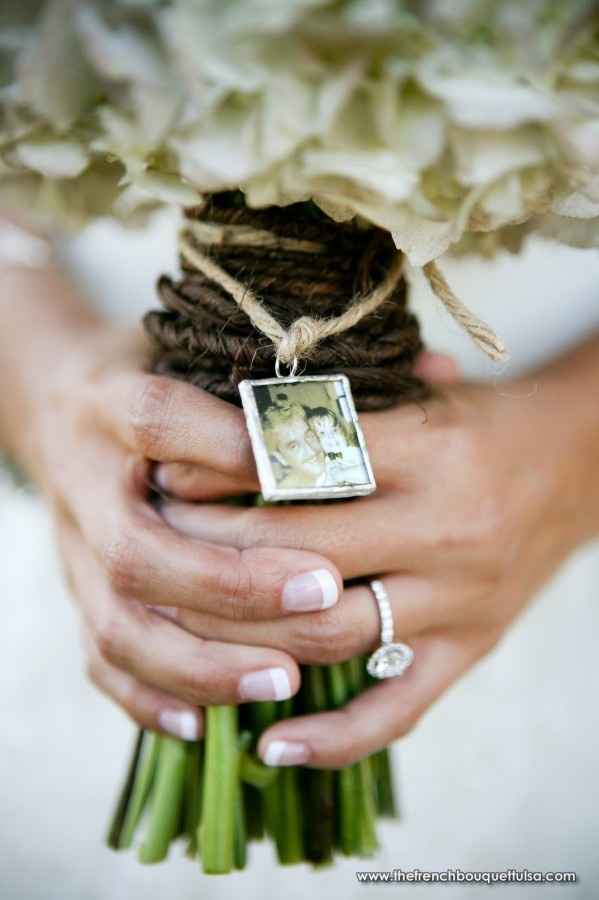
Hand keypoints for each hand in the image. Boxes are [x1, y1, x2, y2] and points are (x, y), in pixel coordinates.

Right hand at [31, 325, 346, 739]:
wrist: (55, 403)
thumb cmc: (155, 374)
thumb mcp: (210, 350)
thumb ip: (300, 369)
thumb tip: (439, 369)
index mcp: (115, 405)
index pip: (163, 423)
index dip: (234, 450)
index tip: (311, 471)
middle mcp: (86, 485)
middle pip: (142, 552)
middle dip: (234, 583)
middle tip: (326, 592)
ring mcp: (73, 553)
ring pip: (124, 627)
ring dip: (204, 661)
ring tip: (286, 677)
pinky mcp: (74, 596)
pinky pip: (102, 663)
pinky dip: (151, 699)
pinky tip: (206, 727)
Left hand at [159, 358, 593, 766]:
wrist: (580, 460)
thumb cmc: (483, 421)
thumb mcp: (419, 394)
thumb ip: (339, 405)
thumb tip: (228, 414)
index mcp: (430, 450)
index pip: (305, 467)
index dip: (224, 475)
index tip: (167, 480)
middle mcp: (447, 528)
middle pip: (302, 557)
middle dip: (212, 556)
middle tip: (153, 548)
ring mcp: (461, 598)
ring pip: (333, 634)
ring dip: (245, 640)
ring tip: (181, 631)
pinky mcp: (472, 647)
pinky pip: (399, 709)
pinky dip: (333, 737)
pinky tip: (269, 744)